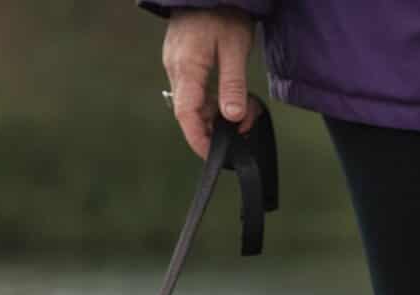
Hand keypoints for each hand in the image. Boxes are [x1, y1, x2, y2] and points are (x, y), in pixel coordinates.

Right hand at [163, 7, 261, 157]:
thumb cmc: (223, 9)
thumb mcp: (235, 46)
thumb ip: (232, 84)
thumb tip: (233, 117)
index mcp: (186, 68)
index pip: (186, 115)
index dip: (198, 139)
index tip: (213, 155)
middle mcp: (176, 69)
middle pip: (189, 113)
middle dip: (213, 128)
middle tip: (241, 130)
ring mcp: (177, 65)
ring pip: (192, 102)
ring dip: (214, 114)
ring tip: (242, 115)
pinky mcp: (183, 60)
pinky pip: (194, 90)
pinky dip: (210, 101)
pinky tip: (228, 101)